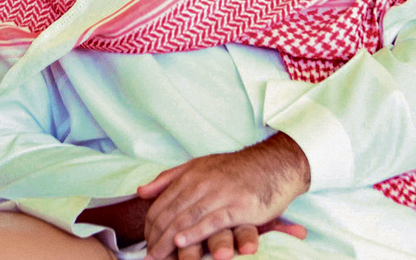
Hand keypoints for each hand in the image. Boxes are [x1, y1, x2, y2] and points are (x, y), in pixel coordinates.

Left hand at [139, 132, 310, 259]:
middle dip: (156, 238)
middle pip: (171, 213)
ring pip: (187, 218)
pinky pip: (211, 221)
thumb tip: (141, 192)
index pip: (161, 203)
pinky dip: (194, 233)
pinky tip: (181, 244)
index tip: (146, 243)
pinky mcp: (237, 205)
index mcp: (191, 174)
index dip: (150, 226)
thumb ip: (170, 179)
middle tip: (148, 257)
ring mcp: (219, 193)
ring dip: (168, 241)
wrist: (273, 165)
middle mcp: (202, 182)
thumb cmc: (236, 170)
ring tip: (157, 258)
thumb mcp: (200, 166)